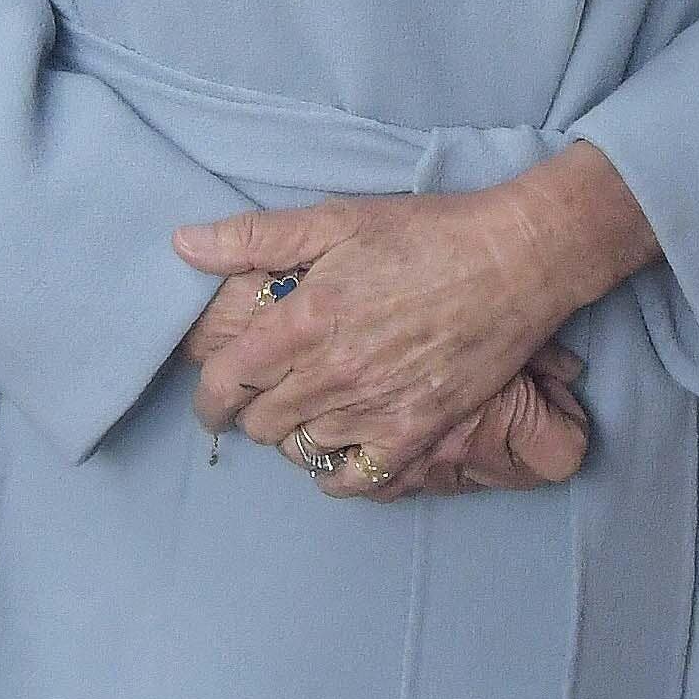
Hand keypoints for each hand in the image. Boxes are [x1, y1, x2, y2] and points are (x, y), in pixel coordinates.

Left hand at [179, 150, 653, 486]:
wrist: (514, 261)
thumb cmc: (426, 234)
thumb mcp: (336, 220)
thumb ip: (253, 237)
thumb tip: (183, 245)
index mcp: (303, 322)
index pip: (226, 380)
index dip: (207, 396)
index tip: (209, 399)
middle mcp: (332, 374)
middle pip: (260, 421)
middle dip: (249, 412)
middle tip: (259, 398)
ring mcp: (375, 409)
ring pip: (302, 448)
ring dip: (294, 434)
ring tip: (303, 415)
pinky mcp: (416, 431)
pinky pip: (355, 478)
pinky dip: (336, 473)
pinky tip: (337, 453)